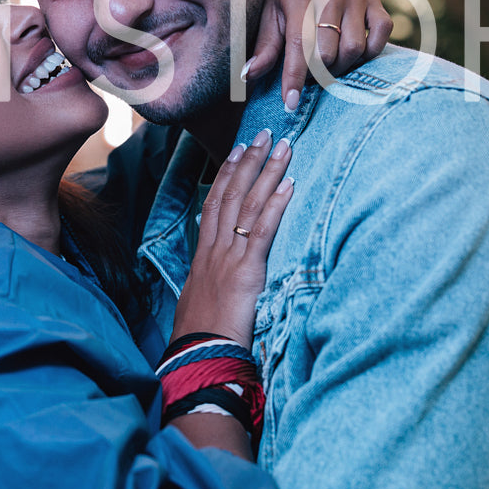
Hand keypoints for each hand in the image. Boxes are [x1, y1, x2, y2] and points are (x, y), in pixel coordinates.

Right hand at [171, 130, 294, 349]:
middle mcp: (215, 249)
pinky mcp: (247, 270)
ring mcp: (229, 257)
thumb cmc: (201, 336)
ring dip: (267, 171)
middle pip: (232, 194)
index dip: (227, 174)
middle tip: (264, 133)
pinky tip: (289, 183)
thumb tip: (217, 277)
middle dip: (250, 161)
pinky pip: (263, 230)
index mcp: (205, 255)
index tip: (239, 150)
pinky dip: (277, 204)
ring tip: (283, 146)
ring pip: (248, 204)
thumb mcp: (201, 302)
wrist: (199, 355)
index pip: (215, 203)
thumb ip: (211, 282)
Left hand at [246, 0, 393, 111]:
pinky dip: (368, 52)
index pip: (299, 45)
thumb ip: (264, 46)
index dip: (294, 77)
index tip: (290, 103)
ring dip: (341, 65)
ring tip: (328, 61)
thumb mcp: (269, 15)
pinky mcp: (375, 3)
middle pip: (328, 53)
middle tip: (310, 71)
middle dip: (317, 72)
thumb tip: (248, 76)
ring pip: (354, 49)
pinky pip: (380, 38)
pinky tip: (351, 50)